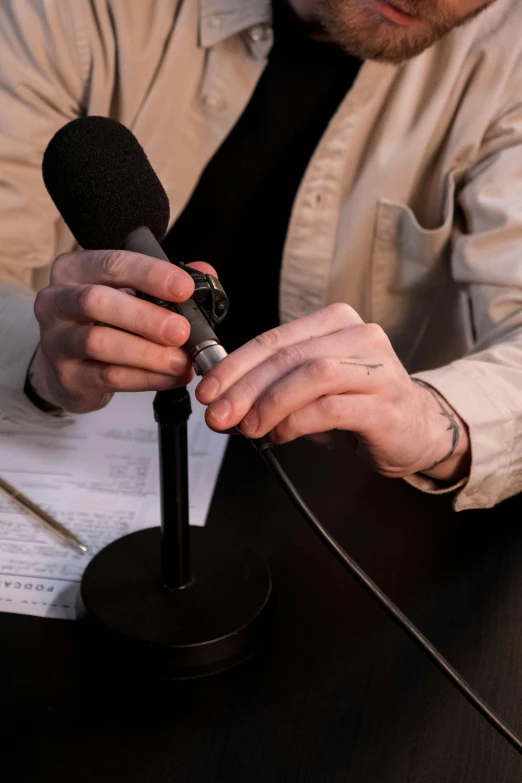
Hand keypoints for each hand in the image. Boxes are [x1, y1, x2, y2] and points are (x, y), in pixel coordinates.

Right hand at [32, 249, 213, 413]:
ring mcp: (55, 340)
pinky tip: (171, 377)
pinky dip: (145, 378)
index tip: (184, 288)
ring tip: (181, 361)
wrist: (71, 368)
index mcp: (75, 270)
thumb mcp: (131, 294)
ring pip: (99, 343)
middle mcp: (57, 301)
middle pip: (96, 301)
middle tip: (181, 331)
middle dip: (145, 317)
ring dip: (147, 353)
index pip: (112, 263)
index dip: (150, 274)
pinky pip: (107, 376)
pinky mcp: (65, 376)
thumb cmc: (106, 322)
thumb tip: (204, 272)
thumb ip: (166, 283)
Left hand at [196, 304, 470, 481]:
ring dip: (269, 403)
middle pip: (288, 355)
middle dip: (244, 387)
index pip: (274, 338)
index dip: (235, 365)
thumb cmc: (359, 407)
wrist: (418, 430)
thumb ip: (272, 388)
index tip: (209, 390)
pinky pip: (330, 407)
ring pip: (309, 374)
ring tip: (249, 427)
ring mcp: (376, 368)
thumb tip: (224, 402)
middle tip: (219, 414)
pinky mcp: (385, 403)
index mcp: (335, 323)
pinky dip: (296, 422)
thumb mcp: (310, 390)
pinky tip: (279, 434)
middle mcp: (359, 336)